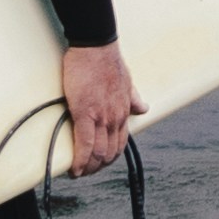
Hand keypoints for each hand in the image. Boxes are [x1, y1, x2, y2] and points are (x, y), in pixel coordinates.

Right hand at [57, 43, 136, 174]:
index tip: (98, 164)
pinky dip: (80, 160)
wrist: (95, 45)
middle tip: (85, 172)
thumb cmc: (107, 60)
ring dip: (88, 168)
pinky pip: (84, 144)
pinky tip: (74, 169)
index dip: (109, 158)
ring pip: (98, 153)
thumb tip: (144, 108)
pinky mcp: (84, 113)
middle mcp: (115, 117)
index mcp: (124, 111)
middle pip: (109, 153)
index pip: (120, 143)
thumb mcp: (128, 81)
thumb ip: (133, 97)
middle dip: (97, 167)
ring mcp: (101, 116)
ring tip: (78, 173)